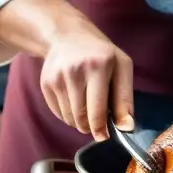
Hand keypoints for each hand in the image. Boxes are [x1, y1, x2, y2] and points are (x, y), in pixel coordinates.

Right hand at [39, 22, 134, 141]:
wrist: (67, 35)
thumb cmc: (101, 53)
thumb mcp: (122, 67)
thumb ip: (125, 98)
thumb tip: (126, 127)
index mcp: (98, 66)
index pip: (97, 109)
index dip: (101, 128)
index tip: (104, 137)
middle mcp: (75, 71)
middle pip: (82, 117)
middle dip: (91, 128)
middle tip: (97, 126)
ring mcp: (57, 77)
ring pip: (69, 118)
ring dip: (80, 121)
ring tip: (87, 107)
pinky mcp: (46, 83)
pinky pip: (58, 113)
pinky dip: (68, 115)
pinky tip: (75, 101)